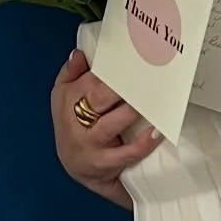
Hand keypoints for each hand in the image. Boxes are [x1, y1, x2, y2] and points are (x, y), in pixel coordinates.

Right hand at [50, 50, 159, 208]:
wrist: (76, 167)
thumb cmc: (74, 125)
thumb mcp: (64, 96)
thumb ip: (72, 72)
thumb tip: (79, 53)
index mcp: (69, 97)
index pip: (91, 77)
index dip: (112, 67)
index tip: (134, 58)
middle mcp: (76, 118)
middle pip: (98, 96)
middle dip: (121, 86)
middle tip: (146, 77)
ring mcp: (88, 142)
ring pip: (110, 125)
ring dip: (130, 113)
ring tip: (152, 103)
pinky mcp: (101, 163)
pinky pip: (124, 154)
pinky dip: (141, 144)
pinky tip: (156, 133)